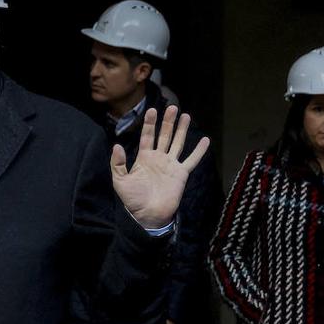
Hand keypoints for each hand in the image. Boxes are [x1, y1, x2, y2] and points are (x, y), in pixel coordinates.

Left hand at [112, 106, 209, 228]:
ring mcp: (171, 165)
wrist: (148, 215)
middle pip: (164, 135)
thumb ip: (118, 163)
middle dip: (168, 122)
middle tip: (172, 107)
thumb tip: (117, 145)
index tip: (152, 110)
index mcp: (144, 158)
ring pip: (178, 143)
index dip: (149, 123)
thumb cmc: (133, 200)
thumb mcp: (120, 181)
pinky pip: (192, 160)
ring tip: (186, 115)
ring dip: (182, 130)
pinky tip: (205, 140)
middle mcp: (158, 158)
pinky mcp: (181, 174)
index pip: (147, 136)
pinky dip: (199, 151)